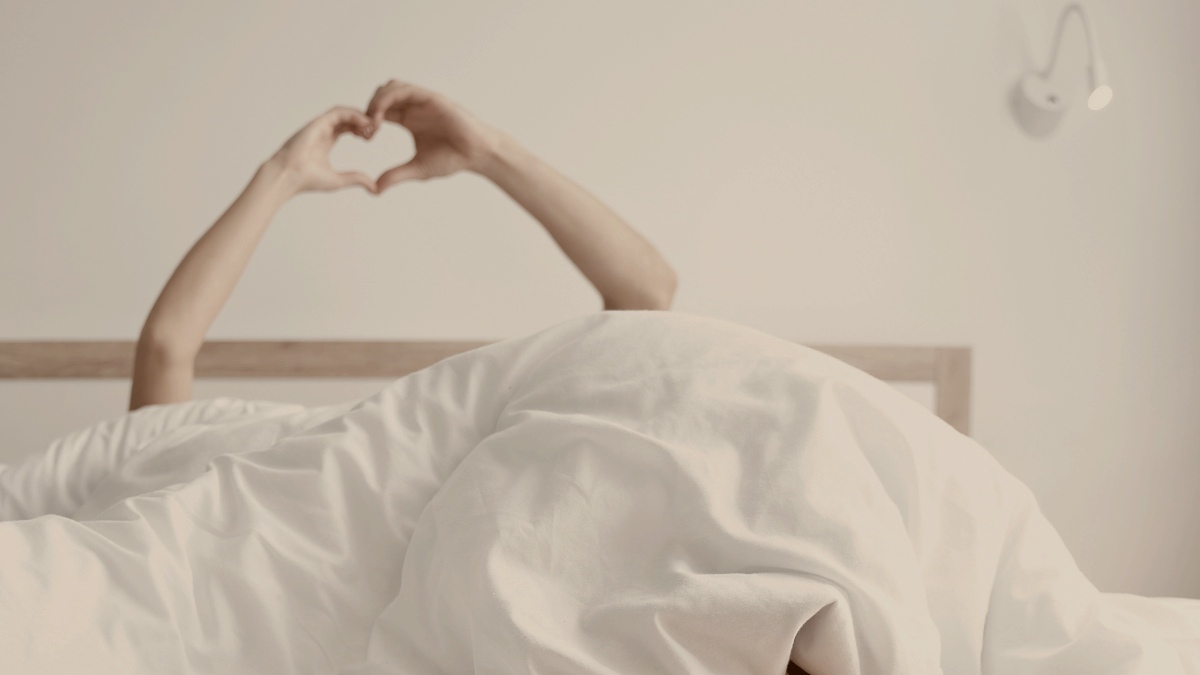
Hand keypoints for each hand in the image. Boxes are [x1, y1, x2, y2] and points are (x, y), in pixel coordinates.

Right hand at [268, 106, 378, 194]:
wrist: (288, 176)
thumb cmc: (306, 180)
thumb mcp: (339, 180)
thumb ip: (356, 179)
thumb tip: (375, 188)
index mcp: (326, 142)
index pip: (347, 128)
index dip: (361, 130)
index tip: (372, 137)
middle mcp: (323, 131)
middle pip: (347, 119)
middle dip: (363, 122)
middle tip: (375, 130)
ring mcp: (319, 126)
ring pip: (344, 112)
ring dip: (360, 116)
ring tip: (372, 125)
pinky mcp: (317, 123)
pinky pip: (338, 112)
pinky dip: (353, 114)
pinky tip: (364, 122)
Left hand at [365, 80, 499, 191]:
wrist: (476, 154)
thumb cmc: (452, 159)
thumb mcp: (417, 169)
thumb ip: (396, 175)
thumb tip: (374, 189)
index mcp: (408, 120)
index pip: (380, 112)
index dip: (368, 121)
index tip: (364, 137)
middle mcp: (413, 108)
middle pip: (381, 96)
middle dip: (368, 109)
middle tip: (366, 130)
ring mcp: (422, 101)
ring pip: (390, 88)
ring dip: (376, 101)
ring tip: (373, 122)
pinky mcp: (430, 98)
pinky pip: (404, 90)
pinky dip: (389, 98)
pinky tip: (382, 115)